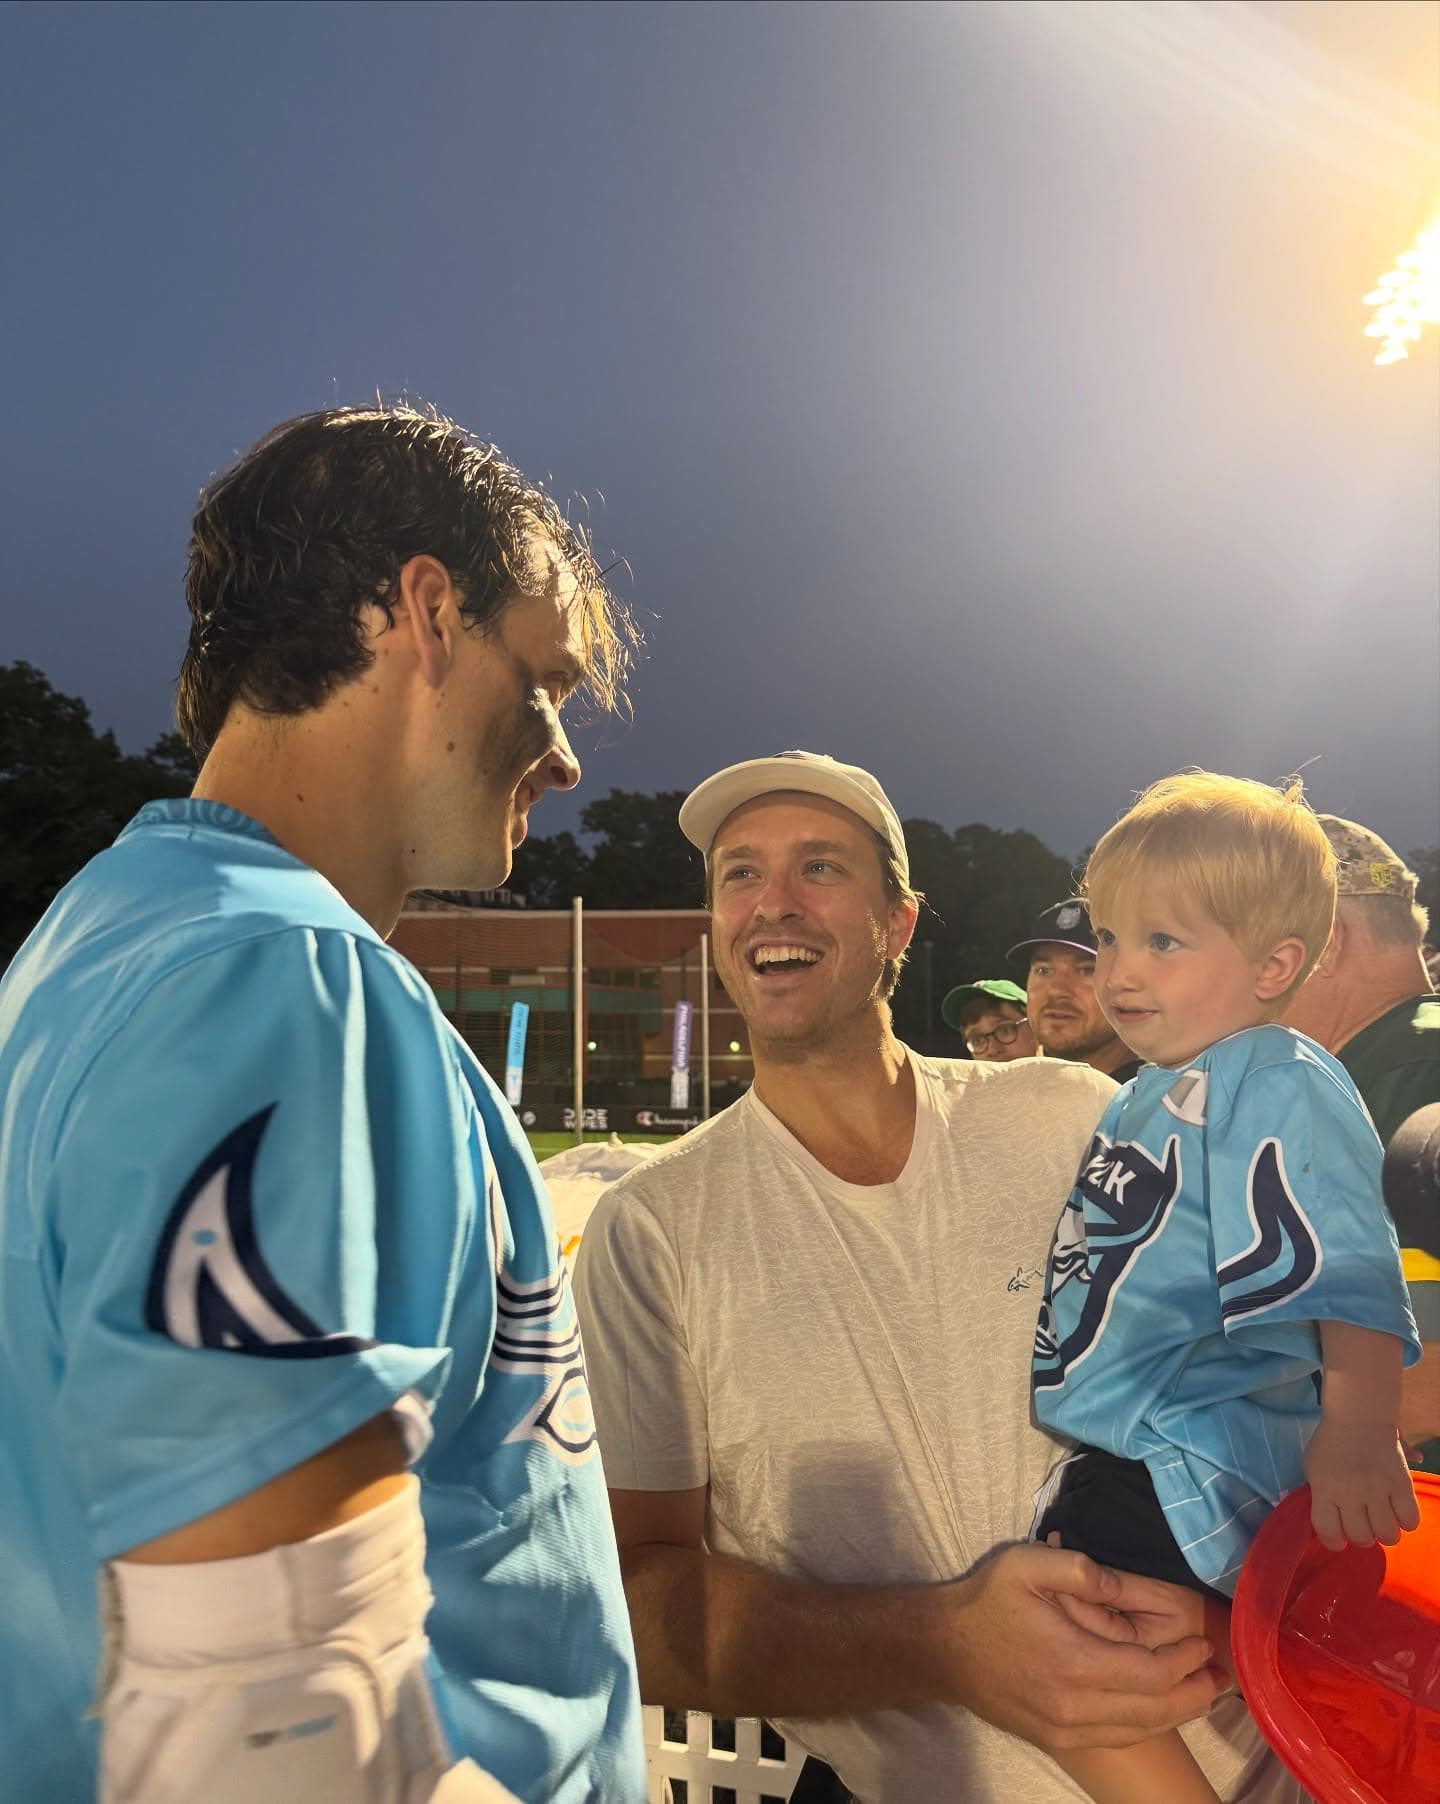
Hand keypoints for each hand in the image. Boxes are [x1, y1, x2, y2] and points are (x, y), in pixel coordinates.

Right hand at [938, 1543, 1227, 1753]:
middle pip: (1157, 1709)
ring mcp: (1068, 1730)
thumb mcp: (1027, 1564)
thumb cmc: (988, 1601)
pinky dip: (1149, 1724)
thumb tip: (1124, 1583)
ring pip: (1142, 1729)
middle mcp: (1076, 1708)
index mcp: (1075, 1663)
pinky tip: (1162, 1706)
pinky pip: (1119, 1737)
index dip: (1185, 1661)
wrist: (945, 1649)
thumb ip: (1080, 1569)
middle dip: (1195, 1691)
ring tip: (1204, 1690)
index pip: (1152, 1674)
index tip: (1203, 1642)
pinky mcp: (1059, 1740)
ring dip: (1179, 1711)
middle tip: (1220, 1672)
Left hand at [1304, 1414, 1420, 1550]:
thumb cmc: (1332, 1442)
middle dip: (1362, 1536)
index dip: (1333, 1542)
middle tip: (1364, 1524)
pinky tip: (1399, 1511)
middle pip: (1360, 1537)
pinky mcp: (1401, 1483)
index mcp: (1324, 1487)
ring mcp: (1376, 1488)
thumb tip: (1330, 1525)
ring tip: (1382, 1520)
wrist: (1358, 1414)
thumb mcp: (1315, 1466)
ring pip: (1387, 1534)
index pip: (1326, 1530)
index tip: (1339, 1539)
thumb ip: (1321, 1495)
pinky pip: (1410, 1520)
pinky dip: (1407, 1521)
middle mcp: (1349, 1492)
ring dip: (1386, 1533)